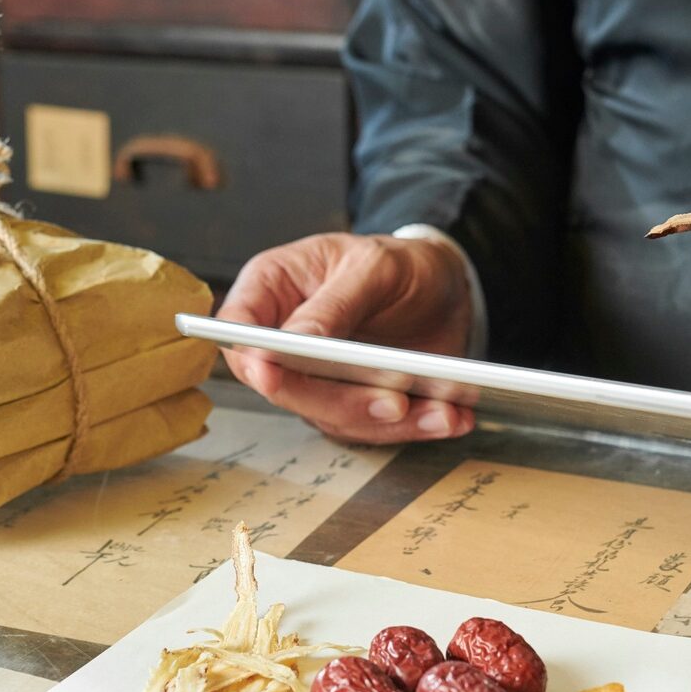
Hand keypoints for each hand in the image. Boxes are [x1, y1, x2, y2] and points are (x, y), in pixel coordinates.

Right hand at [218, 231, 475, 442]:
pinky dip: (417, 426)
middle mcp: (287, 342)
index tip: (271, 373)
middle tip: (392, 401)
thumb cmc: (399, 263)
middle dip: (340, 401)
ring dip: (390, 422)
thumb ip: (334, 304)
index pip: (239, 331)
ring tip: (440, 412)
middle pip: (287, 387)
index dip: (250, 357)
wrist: (444, 288)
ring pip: (334, 417)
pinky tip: (450, 417)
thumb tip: (295, 343)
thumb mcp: (372, 266)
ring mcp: (318, 379)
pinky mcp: (354, 404)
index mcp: (273, 290)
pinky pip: (375, 428)